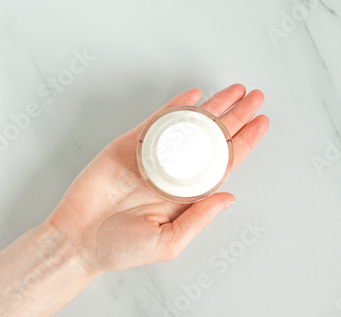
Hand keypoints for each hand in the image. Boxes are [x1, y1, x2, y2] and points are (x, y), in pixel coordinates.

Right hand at [45, 84, 268, 275]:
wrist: (78, 239)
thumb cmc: (120, 248)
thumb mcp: (169, 242)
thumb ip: (199, 219)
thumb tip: (229, 197)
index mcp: (187, 194)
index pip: (223, 162)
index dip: (244, 142)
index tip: (261, 123)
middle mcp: (175, 171)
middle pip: (213, 138)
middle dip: (235, 117)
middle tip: (255, 97)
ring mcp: (154, 156)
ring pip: (190, 125)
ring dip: (212, 107)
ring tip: (234, 91)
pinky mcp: (131, 145)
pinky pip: (158, 121)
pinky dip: (176, 106)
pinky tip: (194, 96)